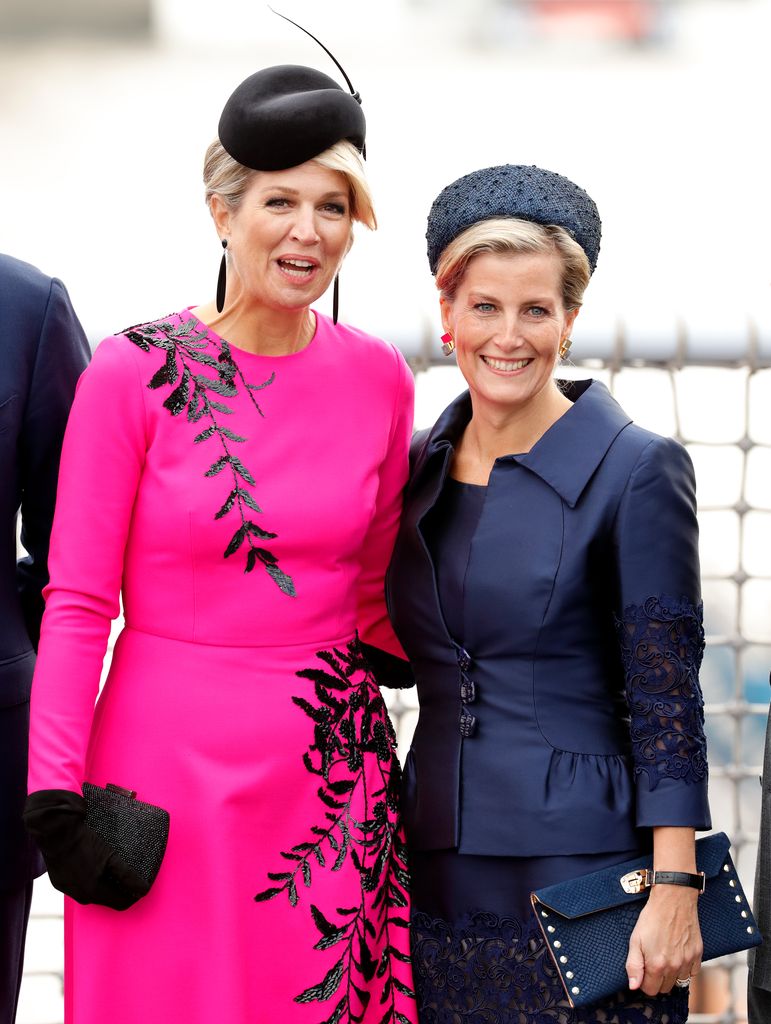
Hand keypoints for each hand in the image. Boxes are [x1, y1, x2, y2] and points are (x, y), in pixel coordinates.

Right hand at [23, 790, 149, 910]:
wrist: (56, 831)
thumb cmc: (83, 842)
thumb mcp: (110, 857)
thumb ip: (126, 876)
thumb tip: (143, 890)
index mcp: (93, 891)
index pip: (119, 903)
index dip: (132, 896)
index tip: (140, 887)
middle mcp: (79, 895)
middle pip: (106, 899)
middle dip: (119, 891)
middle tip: (128, 877)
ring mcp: (68, 889)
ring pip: (92, 894)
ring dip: (104, 886)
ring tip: (112, 871)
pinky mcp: (60, 881)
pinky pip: (78, 887)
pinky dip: (89, 881)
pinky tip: (93, 868)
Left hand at [626, 884, 702, 995]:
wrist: (673, 900)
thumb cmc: (652, 917)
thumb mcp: (635, 939)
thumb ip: (633, 965)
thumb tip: (633, 987)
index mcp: (657, 965)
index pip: (651, 990)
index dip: (644, 982)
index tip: (643, 971)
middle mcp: (674, 967)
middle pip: (665, 988)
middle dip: (657, 979)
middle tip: (653, 962)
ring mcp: (687, 961)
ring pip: (679, 982)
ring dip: (671, 975)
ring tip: (665, 957)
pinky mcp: (698, 954)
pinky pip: (692, 972)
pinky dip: (684, 968)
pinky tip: (677, 955)